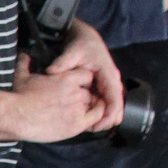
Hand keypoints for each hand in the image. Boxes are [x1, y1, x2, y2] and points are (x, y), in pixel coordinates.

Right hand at [4, 54, 105, 141]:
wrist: (15, 116)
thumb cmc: (18, 96)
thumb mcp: (22, 76)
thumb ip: (26, 64)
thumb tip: (24, 55)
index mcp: (67, 78)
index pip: (87, 76)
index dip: (83, 82)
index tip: (76, 87)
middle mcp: (76, 92)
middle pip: (90, 93)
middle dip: (84, 97)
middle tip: (74, 104)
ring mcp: (78, 109)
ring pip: (93, 106)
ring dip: (87, 109)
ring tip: (75, 114)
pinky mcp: (77, 124)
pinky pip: (94, 119)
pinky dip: (93, 120)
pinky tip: (82, 121)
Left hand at [43, 17, 124, 132]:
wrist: (84, 38)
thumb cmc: (80, 45)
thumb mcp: (72, 51)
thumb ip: (63, 62)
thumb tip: (51, 72)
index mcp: (108, 73)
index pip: (115, 98)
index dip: (110, 113)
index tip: (100, 124)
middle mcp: (112, 81)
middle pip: (116, 105)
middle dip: (108, 119)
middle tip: (94, 130)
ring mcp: (108, 84)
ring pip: (111, 106)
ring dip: (104, 117)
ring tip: (92, 129)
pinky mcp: (102, 86)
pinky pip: (104, 102)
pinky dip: (100, 112)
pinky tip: (91, 121)